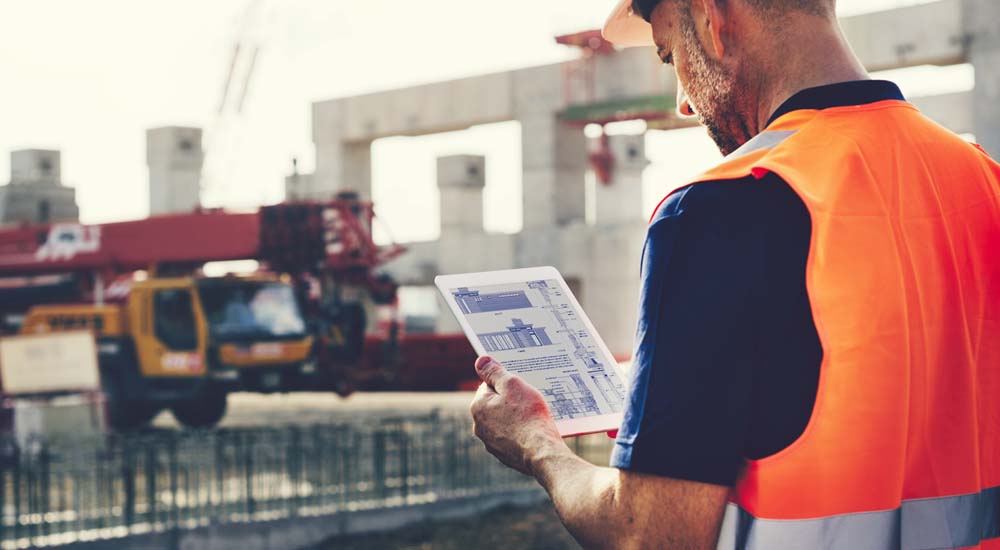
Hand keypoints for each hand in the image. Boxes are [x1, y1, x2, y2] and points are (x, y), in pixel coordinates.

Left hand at [469, 356, 562, 475]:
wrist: (541, 452)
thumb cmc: (528, 416)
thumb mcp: (513, 385)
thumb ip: (495, 372)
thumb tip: (480, 361)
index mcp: (478, 407)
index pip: (488, 386)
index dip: (506, 384)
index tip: (520, 387)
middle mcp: (479, 427)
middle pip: (496, 405)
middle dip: (510, 401)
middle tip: (529, 400)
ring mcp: (491, 444)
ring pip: (504, 422)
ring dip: (516, 418)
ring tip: (534, 417)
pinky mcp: (505, 456)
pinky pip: (512, 438)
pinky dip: (521, 434)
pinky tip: (534, 432)